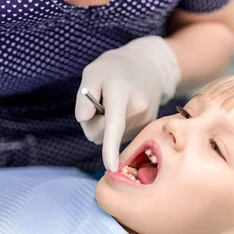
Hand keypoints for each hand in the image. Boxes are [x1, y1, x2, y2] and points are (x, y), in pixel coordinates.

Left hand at [75, 36, 179, 170]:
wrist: (150, 68)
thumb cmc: (115, 69)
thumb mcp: (93, 72)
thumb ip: (85, 95)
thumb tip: (83, 119)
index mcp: (121, 92)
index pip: (114, 125)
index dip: (110, 147)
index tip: (111, 166)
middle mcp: (136, 109)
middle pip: (101, 134)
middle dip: (93, 123)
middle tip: (99, 101)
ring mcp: (145, 121)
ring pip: (110, 137)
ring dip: (106, 125)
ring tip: (115, 103)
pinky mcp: (147, 129)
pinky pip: (121, 137)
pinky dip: (117, 127)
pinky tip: (125, 110)